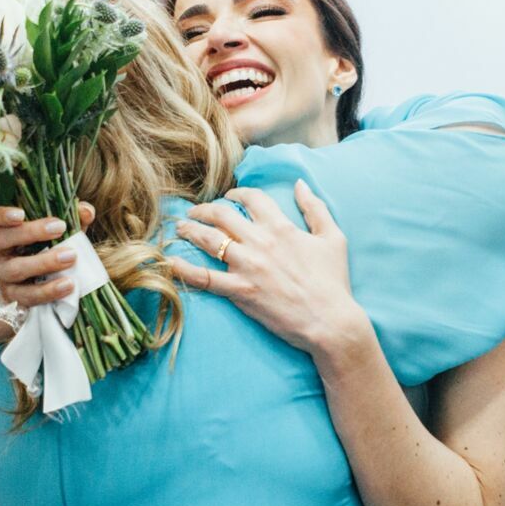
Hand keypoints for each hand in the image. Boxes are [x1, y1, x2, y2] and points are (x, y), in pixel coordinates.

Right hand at [0, 202, 96, 308]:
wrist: (35, 279)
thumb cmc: (46, 244)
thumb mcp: (57, 228)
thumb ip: (71, 216)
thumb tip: (86, 211)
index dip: (1, 214)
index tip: (21, 214)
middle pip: (1, 239)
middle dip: (31, 233)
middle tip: (60, 227)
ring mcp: (1, 273)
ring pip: (15, 268)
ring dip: (44, 262)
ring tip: (70, 257)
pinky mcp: (12, 296)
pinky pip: (27, 295)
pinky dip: (49, 290)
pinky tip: (68, 284)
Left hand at [167, 181, 370, 360]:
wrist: (330, 321)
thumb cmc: (333, 282)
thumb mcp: (333, 238)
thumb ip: (315, 208)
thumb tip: (300, 183)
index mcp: (281, 227)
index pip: (251, 199)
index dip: (236, 194)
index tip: (228, 197)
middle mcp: (260, 242)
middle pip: (222, 215)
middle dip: (204, 210)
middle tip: (194, 212)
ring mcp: (247, 267)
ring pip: (208, 240)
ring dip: (190, 230)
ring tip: (180, 229)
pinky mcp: (239, 292)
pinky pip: (204, 278)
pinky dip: (184, 269)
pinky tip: (171, 262)